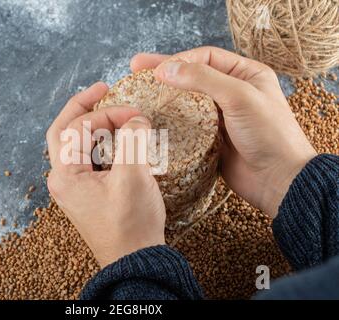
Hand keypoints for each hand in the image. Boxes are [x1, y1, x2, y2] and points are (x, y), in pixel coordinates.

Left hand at [46, 82, 165, 267]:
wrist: (134, 260)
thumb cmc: (130, 225)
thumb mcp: (134, 177)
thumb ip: (133, 140)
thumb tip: (136, 119)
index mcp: (66, 174)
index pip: (80, 127)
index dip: (109, 113)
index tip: (136, 114)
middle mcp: (63, 178)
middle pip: (64, 130)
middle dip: (82, 106)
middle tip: (102, 89)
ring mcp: (73, 186)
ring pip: (74, 143)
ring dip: (91, 124)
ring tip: (109, 109)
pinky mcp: (86, 191)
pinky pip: (87, 157)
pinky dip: (99, 142)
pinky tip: (115, 136)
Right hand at [130, 46, 316, 217]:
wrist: (278, 180)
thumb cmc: (270, 135)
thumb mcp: (239, 97)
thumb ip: (203, 79)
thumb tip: (167, 69)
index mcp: (246, 74)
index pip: (206, 57)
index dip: (179, 60)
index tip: (155, 69)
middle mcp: (232, 92)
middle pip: (192, 76)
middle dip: (165, 71)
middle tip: (136, 68)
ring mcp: (220, 116)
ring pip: (187, 100)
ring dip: (165, 95)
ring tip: (139, 91)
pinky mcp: (210, 138)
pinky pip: (186, 124)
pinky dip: (171, 120)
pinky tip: (154, 117)